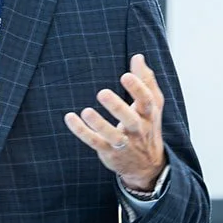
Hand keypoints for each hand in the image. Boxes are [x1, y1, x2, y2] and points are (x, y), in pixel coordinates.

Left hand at [63, 54, 165, 191]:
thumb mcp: (152, 105)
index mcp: (148, 115)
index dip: (137, 89)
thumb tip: (138, 57)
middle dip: (117, 107)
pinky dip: (82, 131)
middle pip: (131, 120)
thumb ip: (146, 80)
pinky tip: (70, 118)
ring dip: (99, 124)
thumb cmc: (147, 126)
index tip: (126, 75)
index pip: (147, 101)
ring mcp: (124, 143)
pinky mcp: (109, 152)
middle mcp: (138, 130)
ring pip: (112, 135)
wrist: (147, 165)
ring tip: (86, 111)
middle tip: (102, 93)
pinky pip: (95, 142)